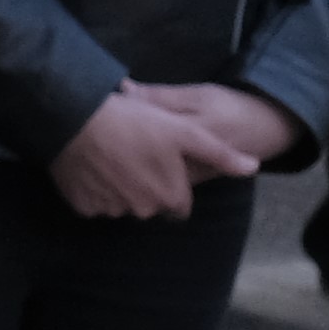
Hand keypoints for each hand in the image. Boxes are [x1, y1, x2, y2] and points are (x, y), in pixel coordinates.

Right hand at [51, 83, 284, 219]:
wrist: (74, 119)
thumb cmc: (134, 123)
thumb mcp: (185, 132)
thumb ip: (220, 154)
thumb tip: (254, 168)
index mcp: (169, 196)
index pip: (179, 206)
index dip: (173, 184)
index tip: (162, 163)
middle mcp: (141, 210)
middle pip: (150, 205)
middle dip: (147, 187)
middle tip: (135, 155)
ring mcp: (109, 209)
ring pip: (121, 204)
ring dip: (120, 188)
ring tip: (112, 157)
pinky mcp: (81, 206)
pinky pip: (93, 202)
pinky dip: (94, 189)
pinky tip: (92, 166)